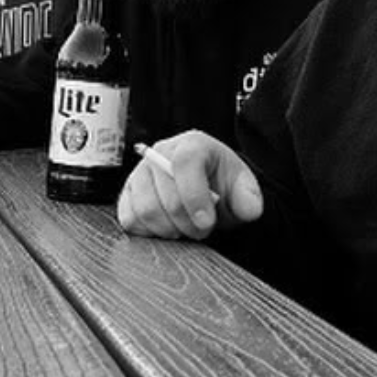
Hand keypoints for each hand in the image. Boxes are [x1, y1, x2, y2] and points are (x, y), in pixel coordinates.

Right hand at [117, 131, 263, 239]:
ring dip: (169, 229)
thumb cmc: (221, 186)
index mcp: (192, 145)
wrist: (207, 190)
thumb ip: (249, 198)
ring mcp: (139, 173)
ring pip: (145, 210)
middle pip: (164, 194)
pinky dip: (150, 231)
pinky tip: (167, 228)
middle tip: (202, 230)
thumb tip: (249, 209)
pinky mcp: (127, 194)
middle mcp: (160, 154)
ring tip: (185, 228)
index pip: (184, 163)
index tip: (206, 222)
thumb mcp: (243, 188)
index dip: (194, 196)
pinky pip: (130, 219)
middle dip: (186, 222)